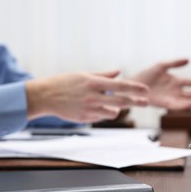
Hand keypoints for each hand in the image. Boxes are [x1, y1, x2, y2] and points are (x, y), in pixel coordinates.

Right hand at [26, 71, 148, 122]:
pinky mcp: (84, 118)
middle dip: (136, 101)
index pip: (119, 86)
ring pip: (112, 112)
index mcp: (94, 83)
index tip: (145, 90)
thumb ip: (103, 75)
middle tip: (146, 102)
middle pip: (120, 101)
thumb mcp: (84, 75)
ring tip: (118, 105)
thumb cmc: (64, 82)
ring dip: (118, 109)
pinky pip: (100, 117)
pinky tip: (98, 108)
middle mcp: (93, 96)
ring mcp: (89, 109)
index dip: (134, 88)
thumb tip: (118, 72)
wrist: (44, 96)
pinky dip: (103, 113)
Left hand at [131, 59, 190, 109]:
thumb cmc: (145, 76)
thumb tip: (188, 59)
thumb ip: (175, 63)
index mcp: (176, 82)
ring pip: (190, 100)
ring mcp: (172, 98)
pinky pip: (180, 105)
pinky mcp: (166, 104)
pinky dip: (190, 103)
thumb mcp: (161, 66)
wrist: (132, 85)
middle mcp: (176, 91)